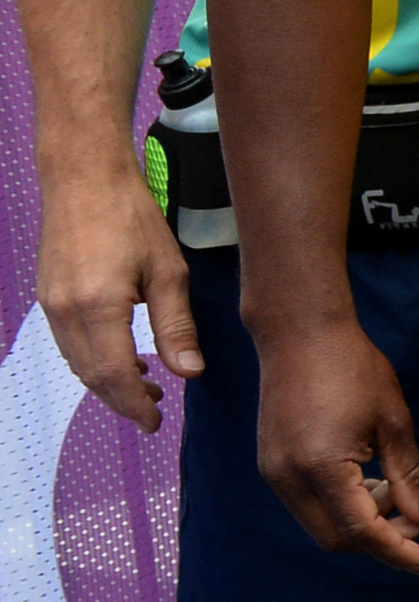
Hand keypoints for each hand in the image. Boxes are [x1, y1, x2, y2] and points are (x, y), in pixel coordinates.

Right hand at [33, 160, 196, 432]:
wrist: (83, 178)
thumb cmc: (132, 217)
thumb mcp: (168, 271)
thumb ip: (176, 327)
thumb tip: (188, 372)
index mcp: (98, 306)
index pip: (113, 375)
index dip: (134, 404)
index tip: (155, 422)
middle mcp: (65, 311)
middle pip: (91, 375)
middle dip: (121, 400)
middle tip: (154, 411)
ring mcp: (50, 304)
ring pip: (77, 362)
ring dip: (107, 382)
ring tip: (145, 387)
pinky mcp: (47, 295)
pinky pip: (69, 343)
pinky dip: (93, 359)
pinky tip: (123, 357)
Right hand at [249, 302, 418, 571]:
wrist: (300, 333)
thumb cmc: (353, 368)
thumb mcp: (394, 422)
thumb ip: (409, 476)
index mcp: (320, 468)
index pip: (362, 531)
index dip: (397, 552)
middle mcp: (287, 477)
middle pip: (336, 539)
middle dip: (379, 538)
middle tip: (416, 515)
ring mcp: (273, 471)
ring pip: (320, 524)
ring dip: (360, 520)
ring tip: (393, 486)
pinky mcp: (270, 463)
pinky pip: (308, 504)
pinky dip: (341, 504)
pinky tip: (368, 478)